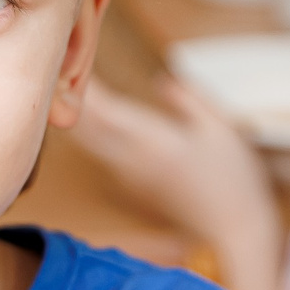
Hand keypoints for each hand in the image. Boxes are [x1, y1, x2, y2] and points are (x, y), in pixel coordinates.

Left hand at [74, 76, 282, 289]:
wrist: (234, 229)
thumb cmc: (234, 178)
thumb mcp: (219, 128)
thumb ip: (188, 100)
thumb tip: (160, 80)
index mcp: (154, 141)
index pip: (106, 109)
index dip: (83, 86)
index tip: (68, 60)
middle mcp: (133, 159)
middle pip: (86, 125)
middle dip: (68, 96)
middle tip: (55, 66)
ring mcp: (129, 174)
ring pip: (89, 140)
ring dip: (74, 113)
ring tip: (61, 84)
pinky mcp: (132, 184)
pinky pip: (101, 152)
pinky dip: (88, 131)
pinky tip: (80, 117)